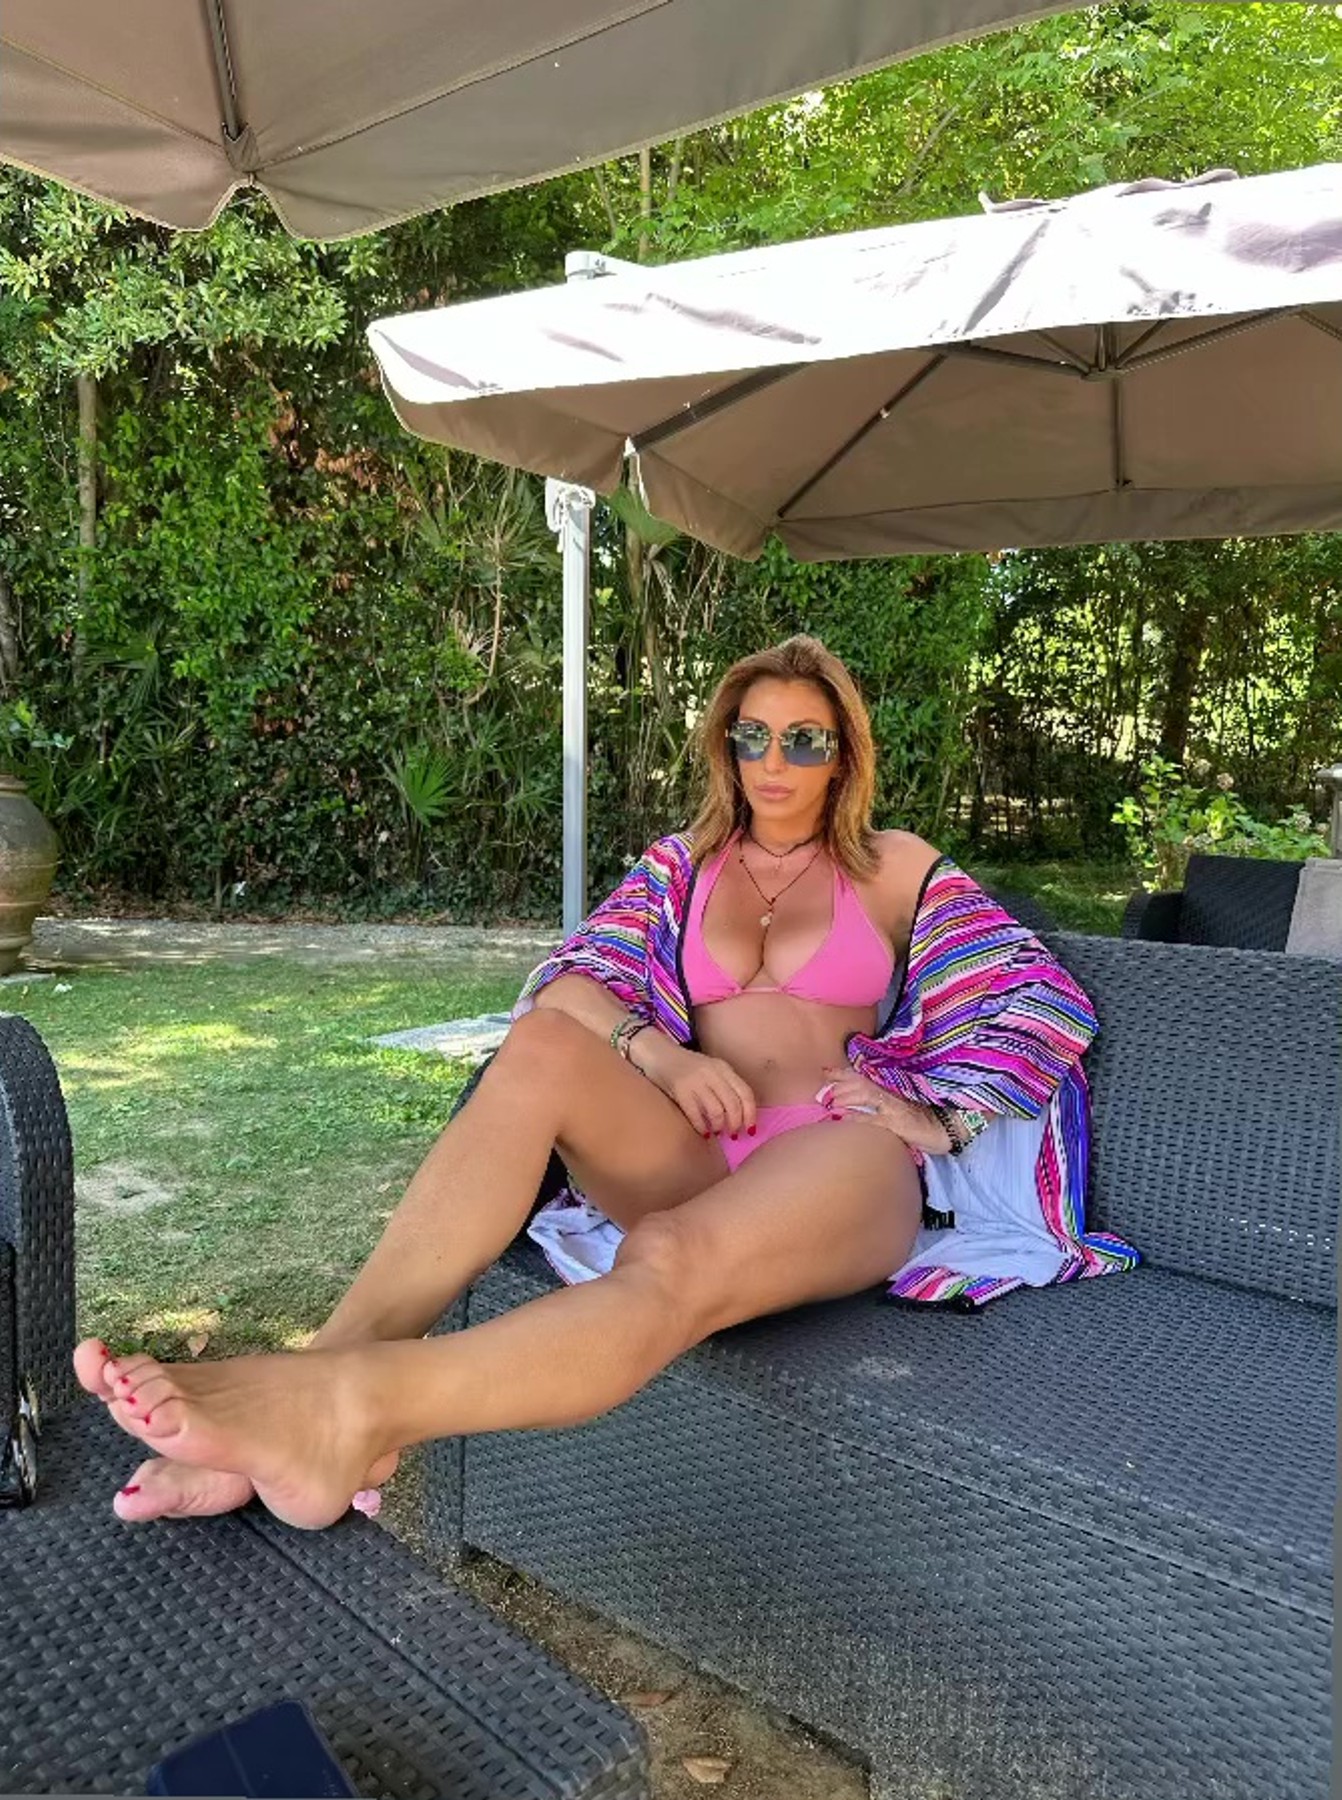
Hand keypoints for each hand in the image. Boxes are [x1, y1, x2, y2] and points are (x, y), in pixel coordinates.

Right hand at [633, 1036, 757, 1139]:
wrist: (657, 1053)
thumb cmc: (686, 1066)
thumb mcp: (710, 1070)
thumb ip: (724, 1086)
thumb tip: (739, 1116)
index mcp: (723, 1068)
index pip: (745, 1093)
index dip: (750, 1114)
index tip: (750, 1129)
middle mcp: (712, 1073)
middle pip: (733, 1105)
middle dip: (735, 1124)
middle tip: (733, 1135)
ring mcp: (696, 1081)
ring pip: (716, 1111)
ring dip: (719, 1126)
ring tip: (717, 1132)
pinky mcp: (680, 1090)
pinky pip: (696, 1114)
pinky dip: (702, 1127)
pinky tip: (703, 1132)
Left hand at [817, 1066, 950, 1154]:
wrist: (949, 1128)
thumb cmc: (926, 1118)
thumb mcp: (904, 1106)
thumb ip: (884, 1102)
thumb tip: (857, 1109)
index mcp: (892, 1087)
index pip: (864, 1076)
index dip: (843, 1073)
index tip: (825, 1071)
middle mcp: (893, 1092)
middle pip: (860, 1082)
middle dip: (839, 1086)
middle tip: (823, 1093)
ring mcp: (895, 1106)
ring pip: (865, 1095)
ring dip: (845, 1098)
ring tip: (830, 1103)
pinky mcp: (899, 1123)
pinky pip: (874, 1120)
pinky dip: (857, 1118)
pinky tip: (843, 1119)